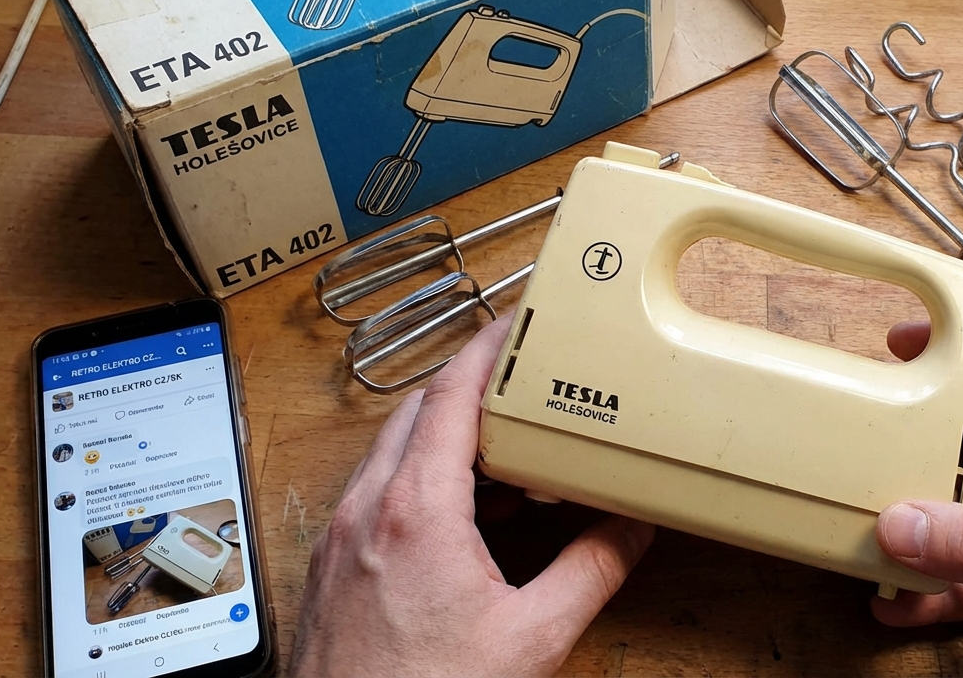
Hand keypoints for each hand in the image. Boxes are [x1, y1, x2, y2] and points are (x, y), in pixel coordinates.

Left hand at [291, 316, 653, 676]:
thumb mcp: (533, 637)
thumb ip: (591, 572)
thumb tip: (632, 528)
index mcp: (416, 510)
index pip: (449, 397)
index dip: (485, 351)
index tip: (514, 325)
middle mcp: (365, 509)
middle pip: (416, 412)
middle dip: (468, 387)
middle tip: (518, 381)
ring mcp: (339, 535)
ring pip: (390, 451)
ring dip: (442, 436)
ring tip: (502, 449)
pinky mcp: (330, 563)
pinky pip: (375, 491)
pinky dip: (418, 477)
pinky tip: (461, 512)